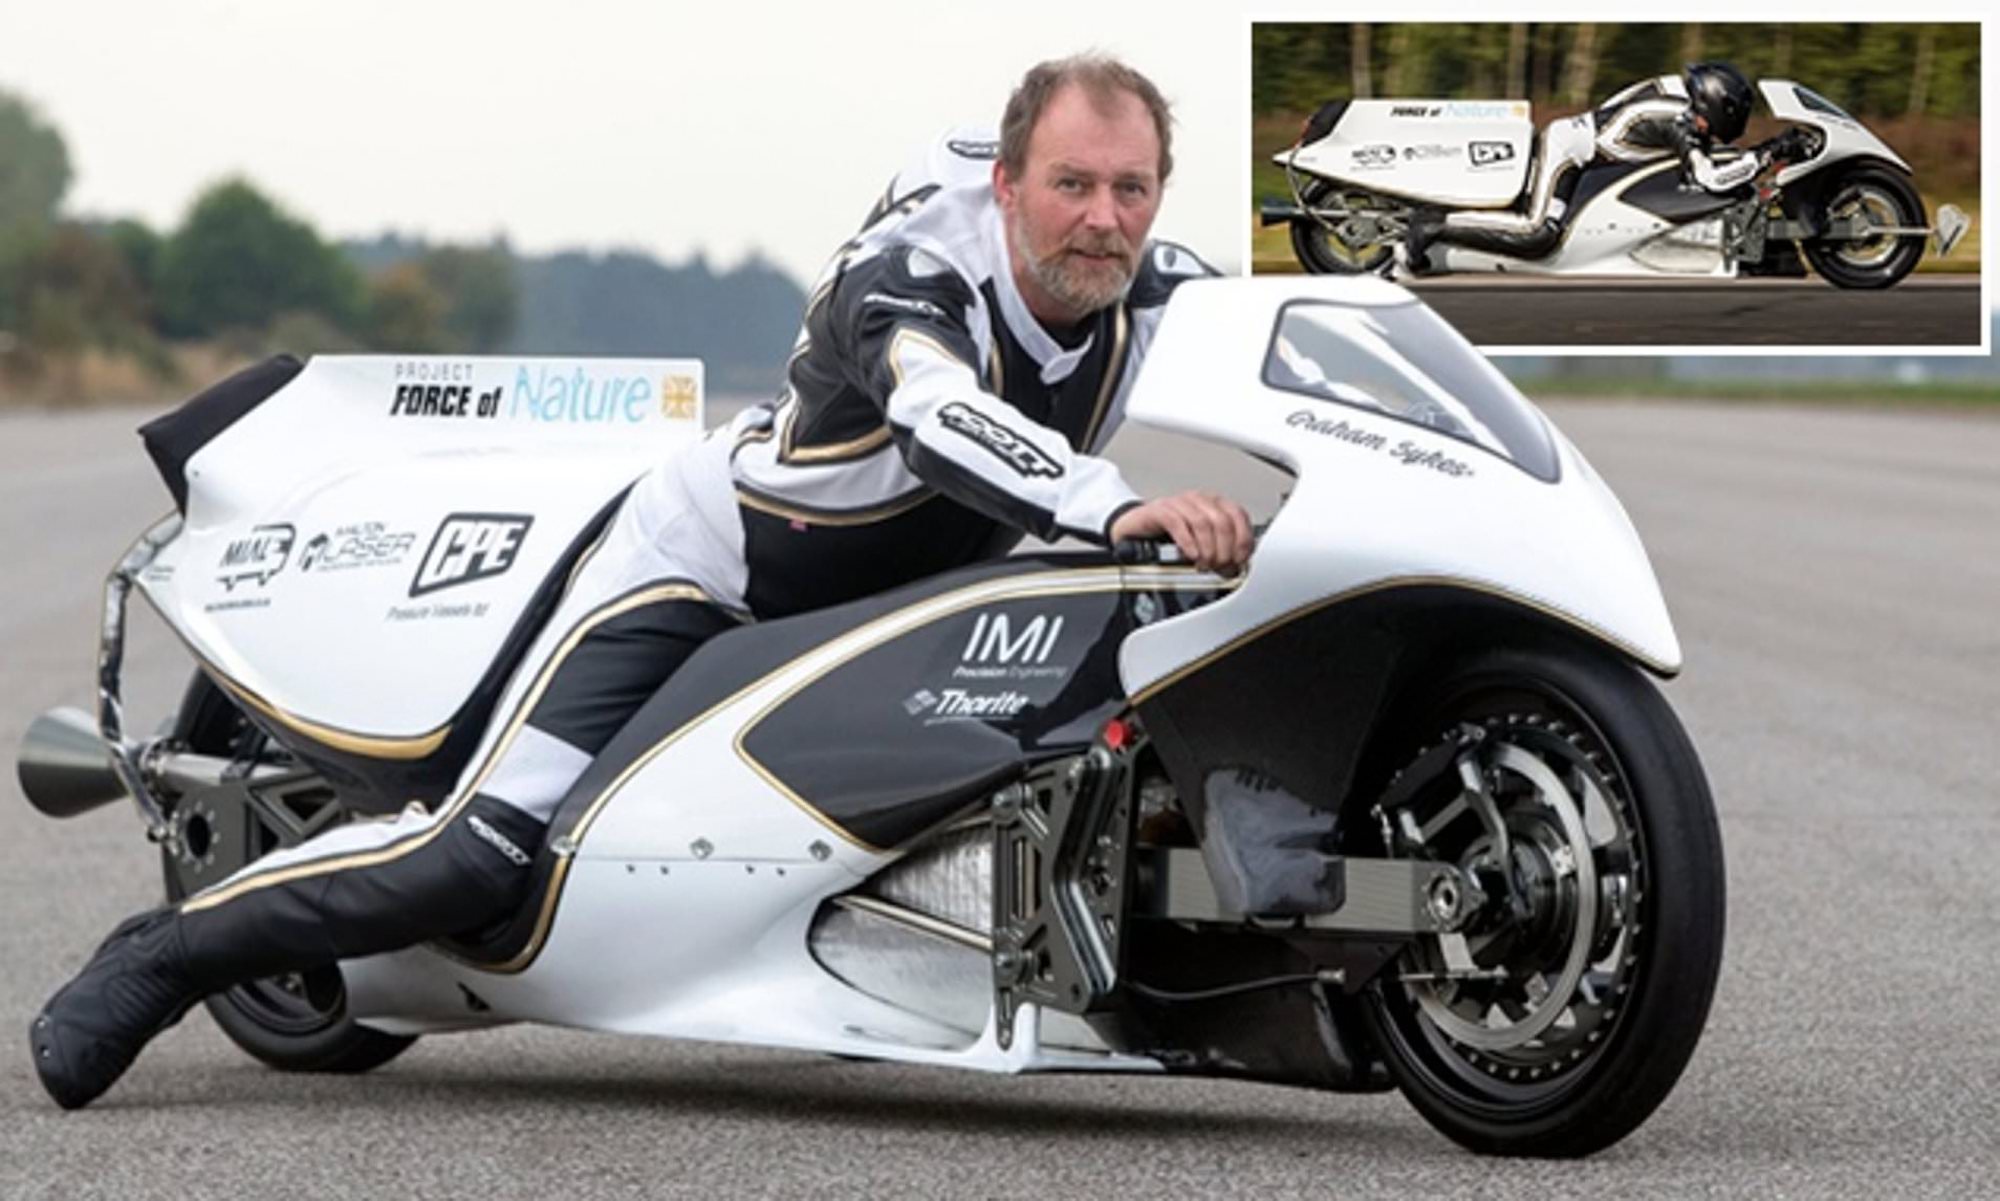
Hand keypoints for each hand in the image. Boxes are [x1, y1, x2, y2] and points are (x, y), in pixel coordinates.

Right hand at [1110, 491, 1253, 575]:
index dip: (1243, 540)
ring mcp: (1179, 503)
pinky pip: (1178, 523)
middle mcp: (1199, 499)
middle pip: (1222, 521)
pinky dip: (1187, 542)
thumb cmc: (1170, 537)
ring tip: (1204, 564)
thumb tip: (1236, 566)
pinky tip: (1190, 555)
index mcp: (1214, 503)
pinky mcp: (1160, 510)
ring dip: (1207, 549)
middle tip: (1219, 566)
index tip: (1239, 560)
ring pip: (1202, 522)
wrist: (1136, 530)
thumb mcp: (1201, 543)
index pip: (1238, 515)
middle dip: (1224, 549)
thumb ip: (1221, 550)